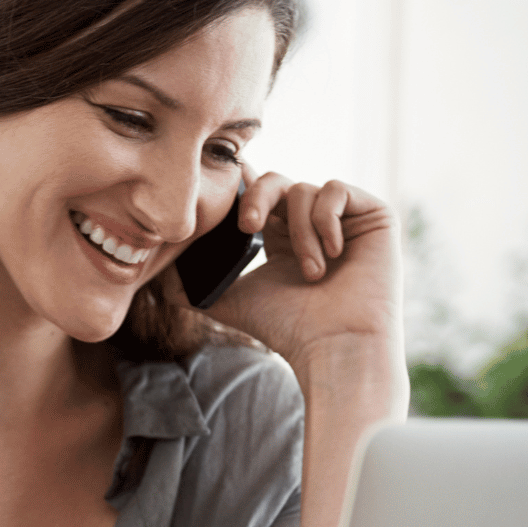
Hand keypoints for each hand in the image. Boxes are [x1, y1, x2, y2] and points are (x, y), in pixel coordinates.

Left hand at [170, 168, 400, 374]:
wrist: (335, 345)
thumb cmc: (288, 329)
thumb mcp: (229, 301)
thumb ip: (191, 286)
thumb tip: (154, 272)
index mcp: (279, 237)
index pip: (256, 193)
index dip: (238, 188)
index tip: (219, 195)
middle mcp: (310, 223)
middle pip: (275, 180)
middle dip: (256, 198)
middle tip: (248, 227)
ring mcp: (343, 218)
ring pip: (304, 189)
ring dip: (298, 231)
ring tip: (312, 272)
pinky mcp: (373, 214)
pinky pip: (336, 189)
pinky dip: (326, 219)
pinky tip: (333, 253)